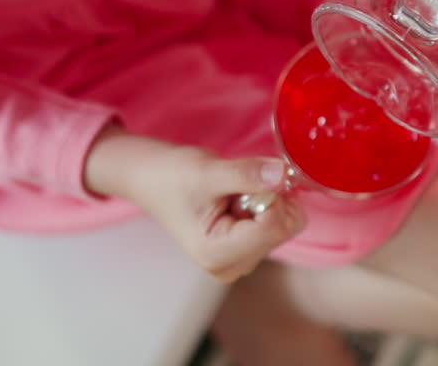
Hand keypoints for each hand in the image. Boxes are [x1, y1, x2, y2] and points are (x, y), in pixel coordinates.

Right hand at [84, 126, 304, 282]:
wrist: (153, 179)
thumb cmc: (172, 177)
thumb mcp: (208, 171)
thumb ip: (246, 174)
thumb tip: (281, 173)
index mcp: (218, 255)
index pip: (274, 227)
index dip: (271, 196)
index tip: (249, 179)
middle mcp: (232, 266)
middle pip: (284, 229)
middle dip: (271, 199)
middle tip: (238, 187)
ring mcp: (241, 260)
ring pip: (285, 226)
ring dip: (267, 200)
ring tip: (232, 195)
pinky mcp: (246, 250)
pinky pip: (278, 224)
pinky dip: (266, 205)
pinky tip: (237, 200)